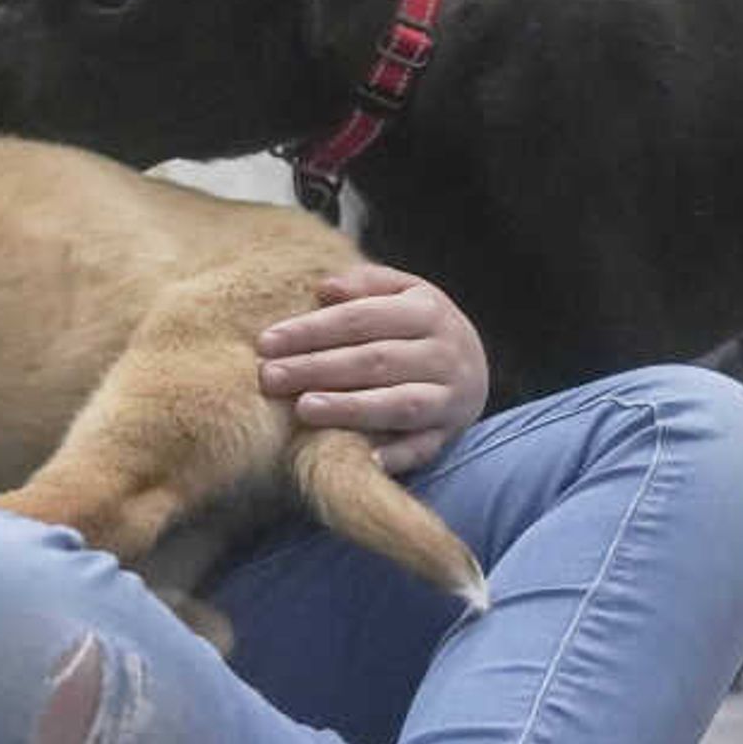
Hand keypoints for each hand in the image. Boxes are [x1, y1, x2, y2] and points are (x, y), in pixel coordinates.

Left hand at [257, 264, 488, 476]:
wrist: (475, 367)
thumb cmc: (418, 327)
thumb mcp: (402, 293)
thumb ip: (365, 284)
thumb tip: (324, 287)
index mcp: (429, 310)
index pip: (362, 318)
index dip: (312, 330)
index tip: (267, 343)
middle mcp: (446, 354)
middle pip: (376, 360)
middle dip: (318, 368)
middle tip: (270, 377)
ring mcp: (451, 398)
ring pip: (400, 405)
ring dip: (351, 408)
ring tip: (304, 410)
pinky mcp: (450, 435)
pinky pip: (421, 448)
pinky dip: (394, 456)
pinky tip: (360, 458)